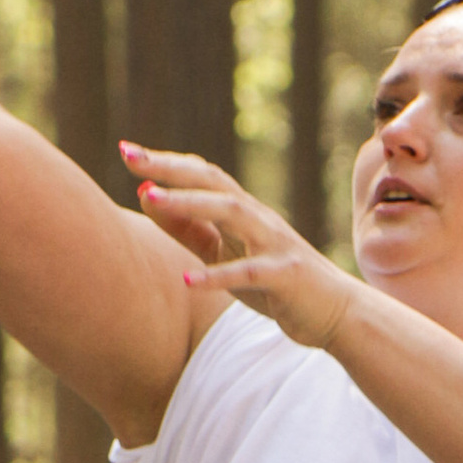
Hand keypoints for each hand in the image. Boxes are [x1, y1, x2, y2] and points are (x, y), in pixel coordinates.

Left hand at [121, 143, 358, 348]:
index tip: (127, 150)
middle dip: (172, 168)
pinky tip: (187, 281)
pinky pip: (250, 272)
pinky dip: (218, 276)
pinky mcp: (286, 276)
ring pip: (232, 212)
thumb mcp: (225, 254)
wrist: (336, 312)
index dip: (166, 163)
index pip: (202, 175)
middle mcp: (259, 218)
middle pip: (214, 182)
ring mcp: (274, 244)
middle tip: (130, 156)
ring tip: (152, 197)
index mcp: (243, 211)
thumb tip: (146, 197)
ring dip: (191, 204)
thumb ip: (188, 229)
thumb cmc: (273, 283)